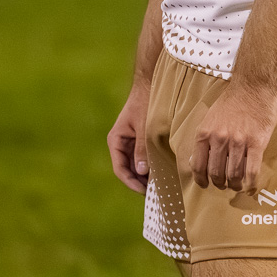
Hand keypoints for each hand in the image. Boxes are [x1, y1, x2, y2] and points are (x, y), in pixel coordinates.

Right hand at [107, 80, 151, 194]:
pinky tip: (161, 172)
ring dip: (145, 176)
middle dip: (139, 182)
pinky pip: (142, 158)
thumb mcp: (145, 126)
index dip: (131, 182)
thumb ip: (143, 148)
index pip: (120, 168)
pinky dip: (150, 166)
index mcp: (116, 140)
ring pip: (135, 166)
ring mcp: (130, 143)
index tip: (144, 191)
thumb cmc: (145, 102)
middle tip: (155, 192)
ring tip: (160, 185)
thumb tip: (142, 171)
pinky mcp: (140, 141)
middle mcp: (121, 144)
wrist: (150, 84)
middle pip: (127, 170)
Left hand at [191, 81, 276, 193]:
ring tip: (238, 185)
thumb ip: (204, 138)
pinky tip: (251, 188)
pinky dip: (251, 184)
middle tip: (224, 185)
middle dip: (220, 184)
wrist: (253, 86)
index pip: (198, 166)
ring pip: (234, 175)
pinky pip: (252, 171)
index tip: (205, 185)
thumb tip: (197, 159)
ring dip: (235, 185)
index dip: (201, 180)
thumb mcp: (209, 118)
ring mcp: (238, 142)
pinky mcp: (257, 143)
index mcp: (205, 133)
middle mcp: (219, 139)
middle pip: (216, 174)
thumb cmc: (232, 101)